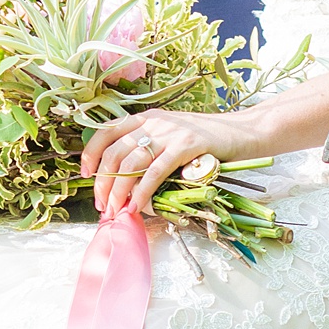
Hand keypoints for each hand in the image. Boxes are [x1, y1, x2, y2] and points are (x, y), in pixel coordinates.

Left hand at [80, 109, 249, 218]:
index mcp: (146, 118)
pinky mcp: (186, 146)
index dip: (91, 154)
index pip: (106, 132)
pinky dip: (142, 193)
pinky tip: (138, 207)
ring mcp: (170, 133)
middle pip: (115, 153)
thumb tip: (123, 177)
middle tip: (103, 204)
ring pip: (131, 164)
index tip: (86, 175)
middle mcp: (153, 122)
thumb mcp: (170, 136)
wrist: (242, 132)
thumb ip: (149, 147)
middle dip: (104, 182)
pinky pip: (155, 173)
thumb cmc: (205, 140)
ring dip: (119, 192)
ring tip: (116, 210)